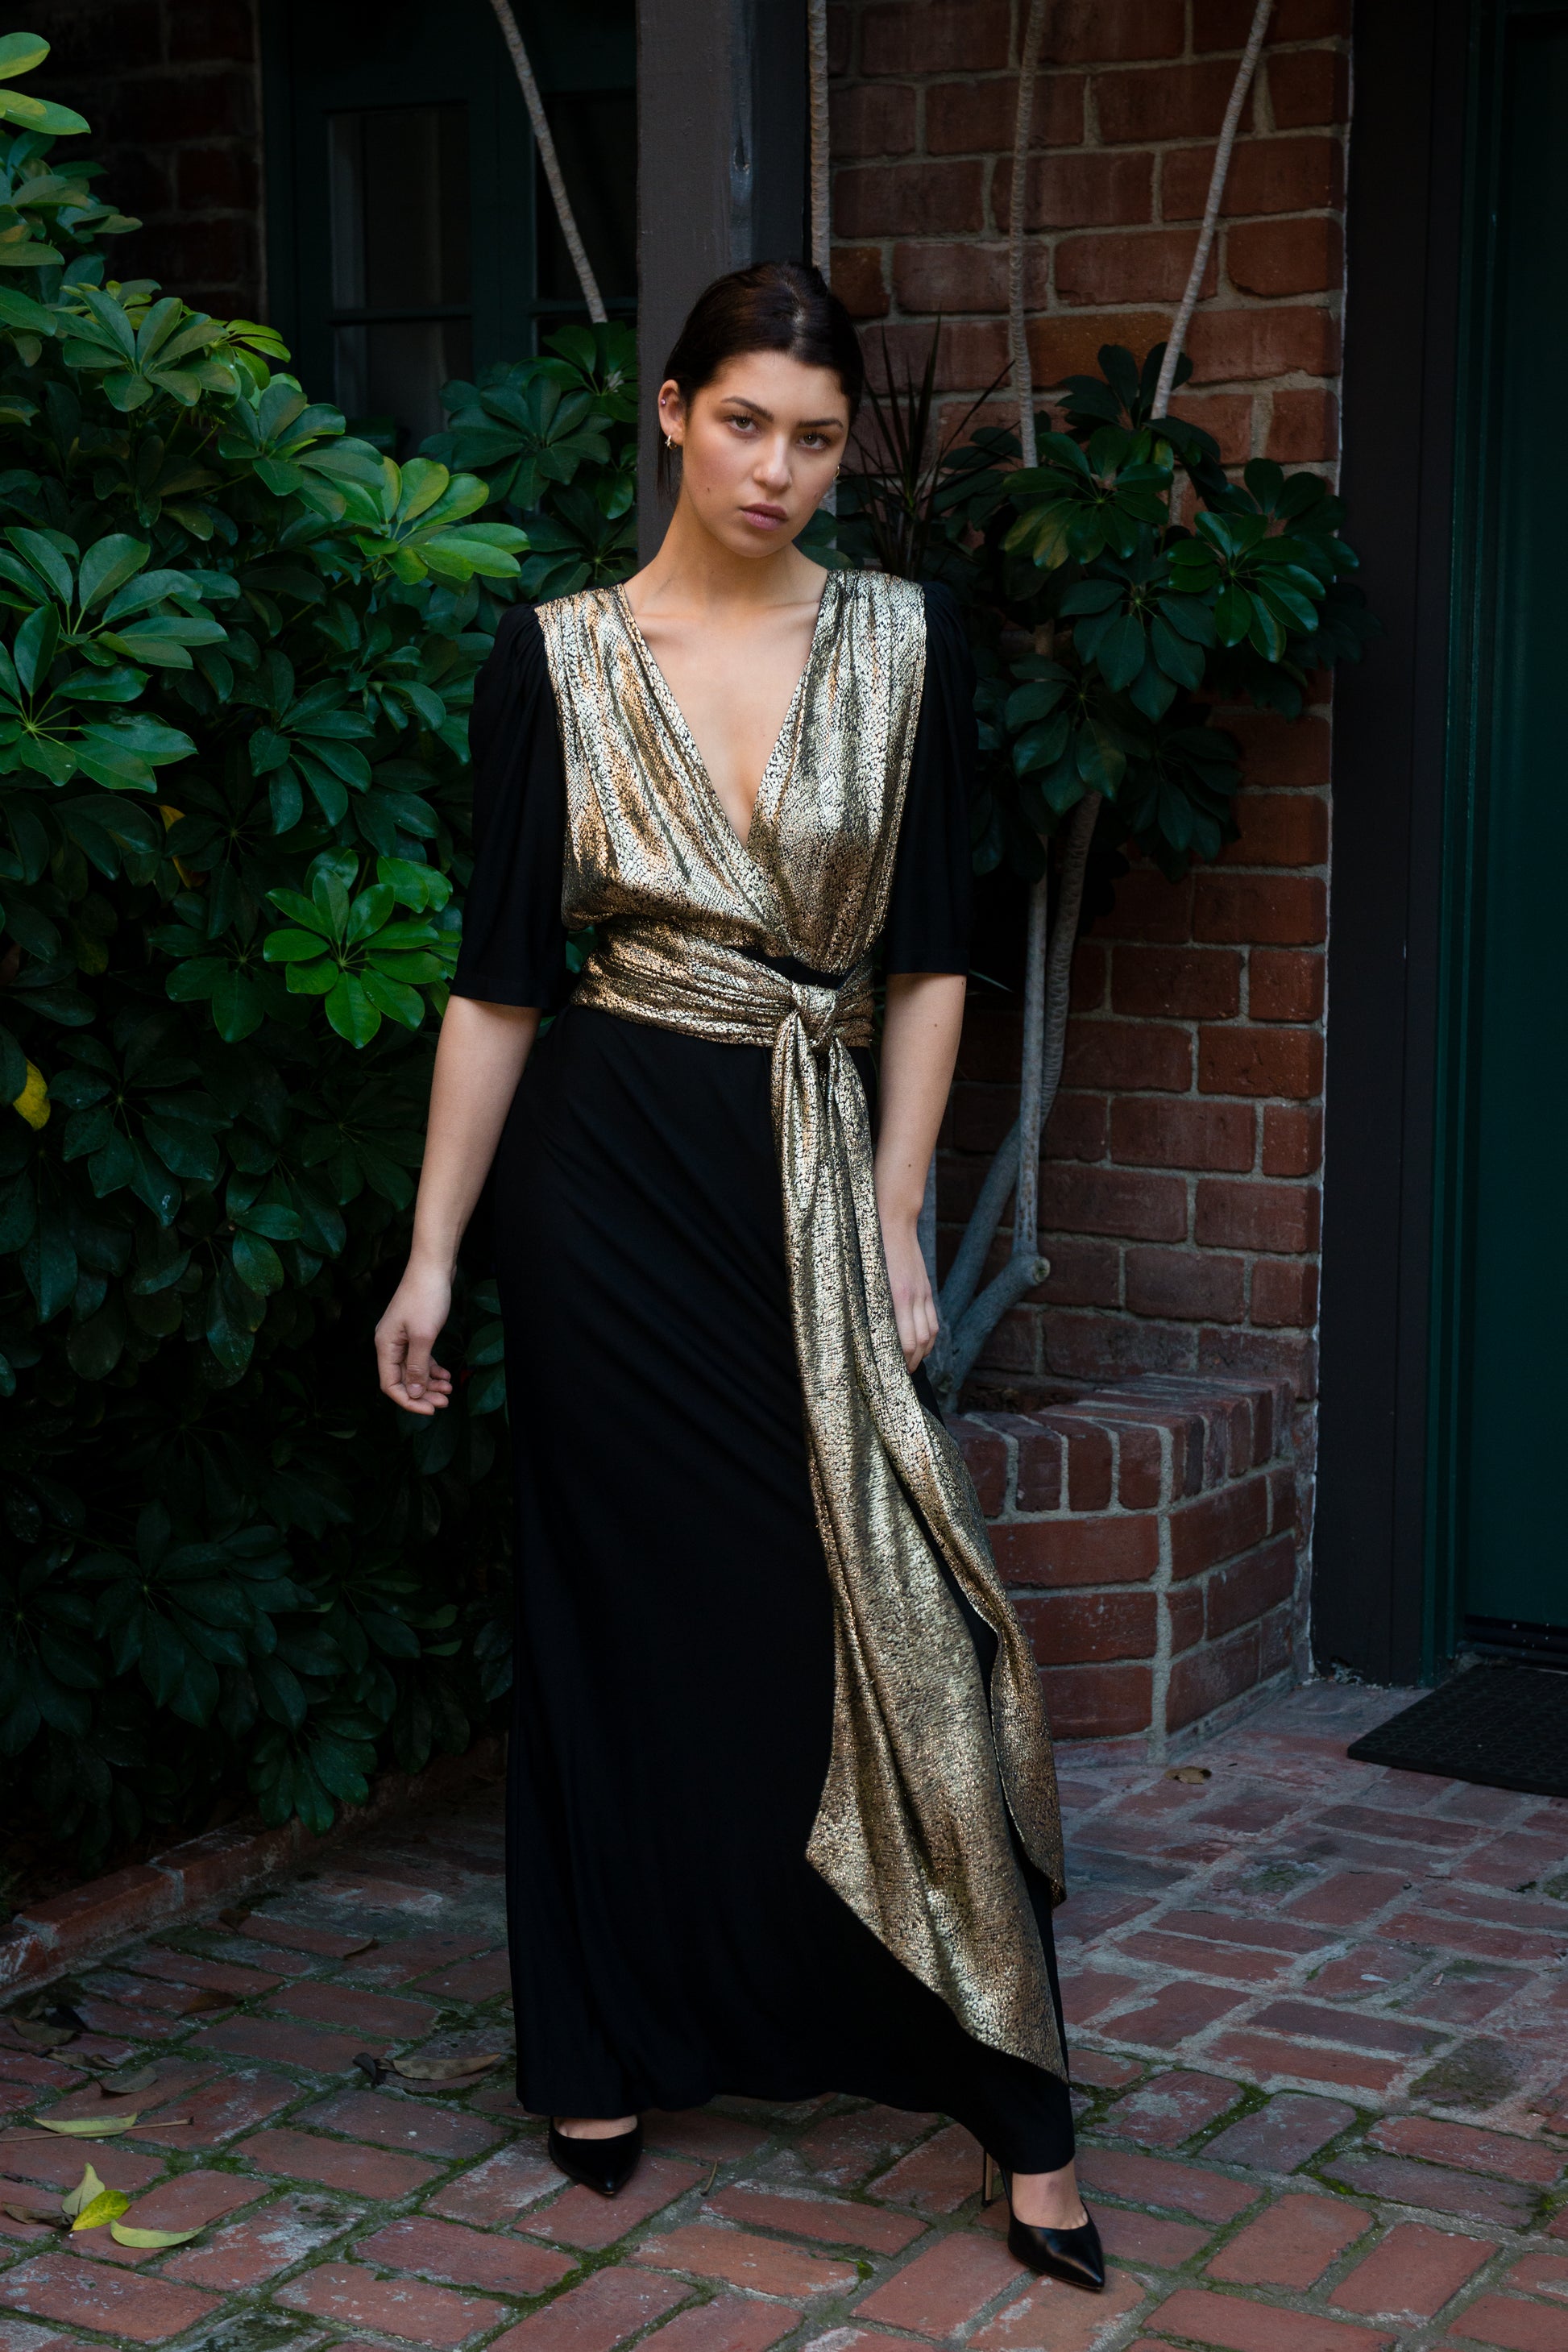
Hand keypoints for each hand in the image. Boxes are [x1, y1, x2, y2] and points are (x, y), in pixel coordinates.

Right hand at [375, 1261, 454, 1414]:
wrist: (433, 1266)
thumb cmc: (426, 1297)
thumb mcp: (423, 1337)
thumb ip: (417, 1367)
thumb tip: (413, 1392)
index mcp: (385, 1346)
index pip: (390, 1384)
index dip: (409, 1400)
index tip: (431, 1410)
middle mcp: (389, 1343)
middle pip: (402, 1379)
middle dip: (422, 1394)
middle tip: (445, 1402)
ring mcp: (401, 1337)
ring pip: (413, 1369)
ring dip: (429, 1382)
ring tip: (449, 1390)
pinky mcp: (414, 1330)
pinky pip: (420, 1357)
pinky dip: (432, 1368)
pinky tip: (446, 1374)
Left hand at [879, 1211, 937, 1372]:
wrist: (895, 1222)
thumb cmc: (872, 1247)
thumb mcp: (865, 1277)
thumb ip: (868, 1302)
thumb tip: (866, 1328)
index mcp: (897, 1297)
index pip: (905, 1341)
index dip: (902, 1361)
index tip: (892, 1372)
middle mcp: (914, 1297)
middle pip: (921, 1341)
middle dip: (913, 1362)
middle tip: (901, 1376)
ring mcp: (922, 1293)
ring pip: (930, 1332)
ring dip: (924, 1352)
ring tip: (913, 1364)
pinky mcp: (925, 1288)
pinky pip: (933, 1318)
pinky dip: (930, 1336)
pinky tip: (923, 1344)